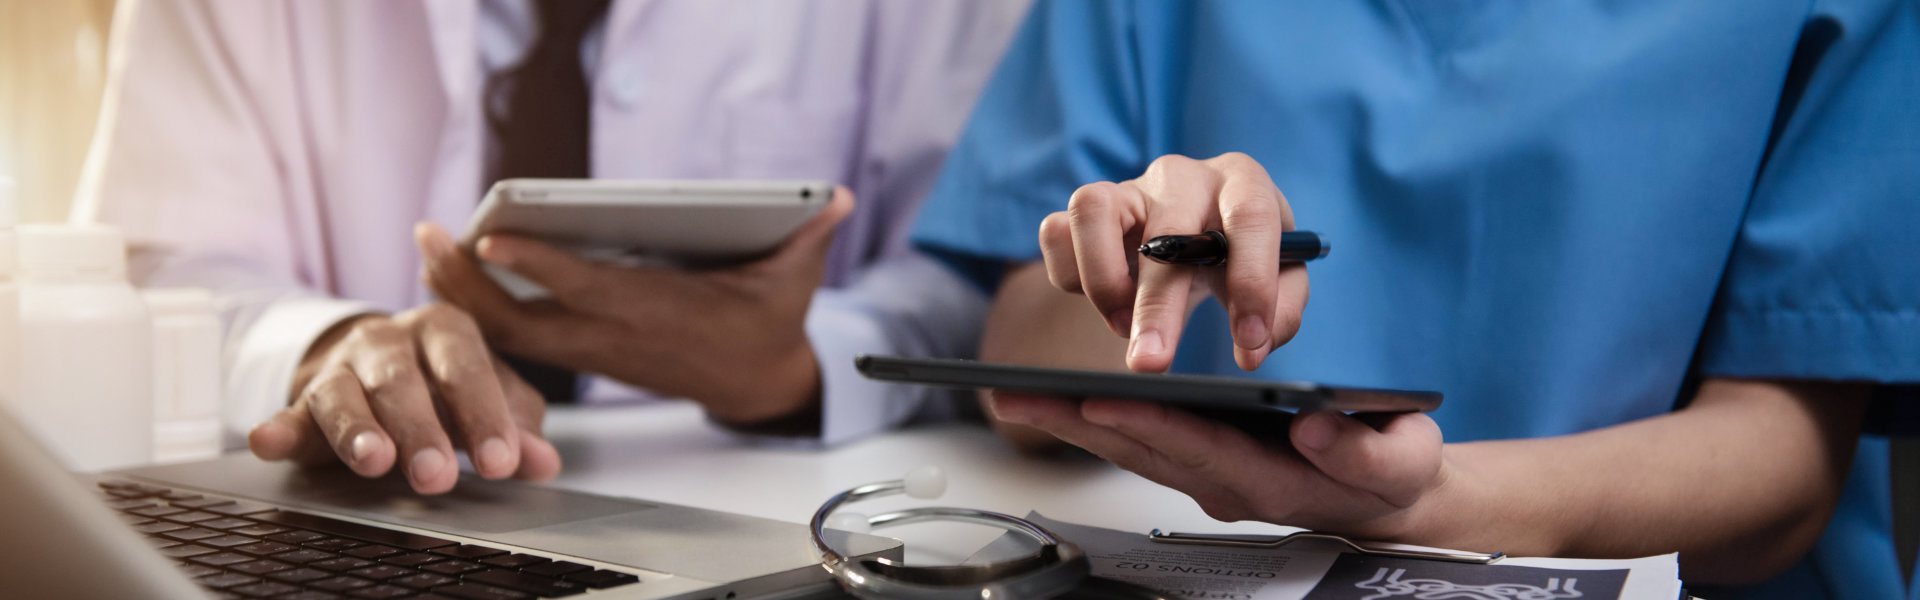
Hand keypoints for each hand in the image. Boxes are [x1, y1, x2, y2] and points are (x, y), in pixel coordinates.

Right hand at [249, 304, 562, 493]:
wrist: (377, 363)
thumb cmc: (445, 382)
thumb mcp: (486, 396)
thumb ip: (516, 426)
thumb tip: (543, 462)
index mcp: (445, 329)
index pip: (467, 369)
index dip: (485, 416)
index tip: (500, 462)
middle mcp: (389, 341)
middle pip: (402, 382)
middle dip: (421, 430)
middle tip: (438, 475)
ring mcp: (341, 368)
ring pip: (344, 396)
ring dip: (358, 430)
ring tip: (374, 461)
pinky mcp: (304, 401)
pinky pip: (290, 415)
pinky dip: (278, 430)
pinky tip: (268, 442)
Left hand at [418, 188, 856, 427]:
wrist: (758, 385)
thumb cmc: (768, 326)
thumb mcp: (794, 280)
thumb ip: (810, 236)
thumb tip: (834, 199)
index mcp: (656, 313)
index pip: (584, 288)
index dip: (535, 264)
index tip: (492, 235)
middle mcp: (614, 337)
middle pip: (522, 321)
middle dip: (468, 283)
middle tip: (428, 237)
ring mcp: (596, 349)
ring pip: (511, 333)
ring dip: (464, 296)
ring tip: (429, 250)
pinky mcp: (589, 352)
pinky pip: (521, 339)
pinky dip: (484, 312)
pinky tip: (455, 280)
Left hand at [990, 393, 1443, 536]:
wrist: (1390, 497)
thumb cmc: (1392, 474)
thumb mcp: (1398, 463)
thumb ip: (1362, 452)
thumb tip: (1317, 426)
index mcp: (1271, 482)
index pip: (1198, 448)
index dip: (1149, 424)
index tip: (1100, 401)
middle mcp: (1226, 485)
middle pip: (1141, 451)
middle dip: (1075, 424)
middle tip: (1016, 398)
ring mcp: (1208, 478)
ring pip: (1129, 450)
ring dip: (1070, 424)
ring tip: (1016, 395)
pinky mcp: (1200, 464)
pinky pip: (1139, 445)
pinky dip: (1096, 423)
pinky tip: (1060, 401)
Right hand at [1040, 153, 1308, 371]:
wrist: (1199, 229)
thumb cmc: (1241, 253)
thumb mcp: (1282, 275)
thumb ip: (1281, 309)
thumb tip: (1253, 345)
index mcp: (1242, 181)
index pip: (1251, 217)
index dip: (1252, 282)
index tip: (1250, 342)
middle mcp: (1181, 176)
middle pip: (1165, 229)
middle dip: (1156, 304)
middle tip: (1151, 362)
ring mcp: (1127, 187)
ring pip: (1091, 208)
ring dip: (1101, 279)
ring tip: (1122, 324)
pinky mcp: (1087, 209)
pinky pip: (1056, 231)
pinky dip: (1071, 275)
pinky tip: (1104, 301)